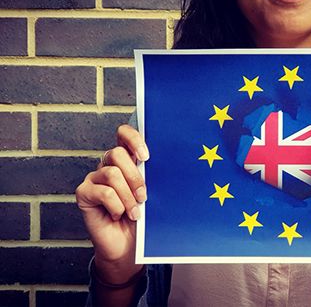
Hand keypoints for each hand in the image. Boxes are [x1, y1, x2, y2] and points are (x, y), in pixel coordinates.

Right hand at [75, 124, 148, 283]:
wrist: (128, 246)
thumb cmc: (141, 219)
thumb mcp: (150, 195)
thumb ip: (148, 177)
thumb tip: (156, 165)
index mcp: (126, 161)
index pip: (123, 135)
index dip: (133, 139)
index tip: (146, 157)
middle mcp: (108, 165)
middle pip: (117, 154)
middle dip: (134, 177)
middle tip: (143, 196)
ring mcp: (94, 179)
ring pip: (112, 174)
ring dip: (128, 196)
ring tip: (134, 212)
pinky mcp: (84, 193)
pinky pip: (103, 192)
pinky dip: (116, 206)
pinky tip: (119, 215)